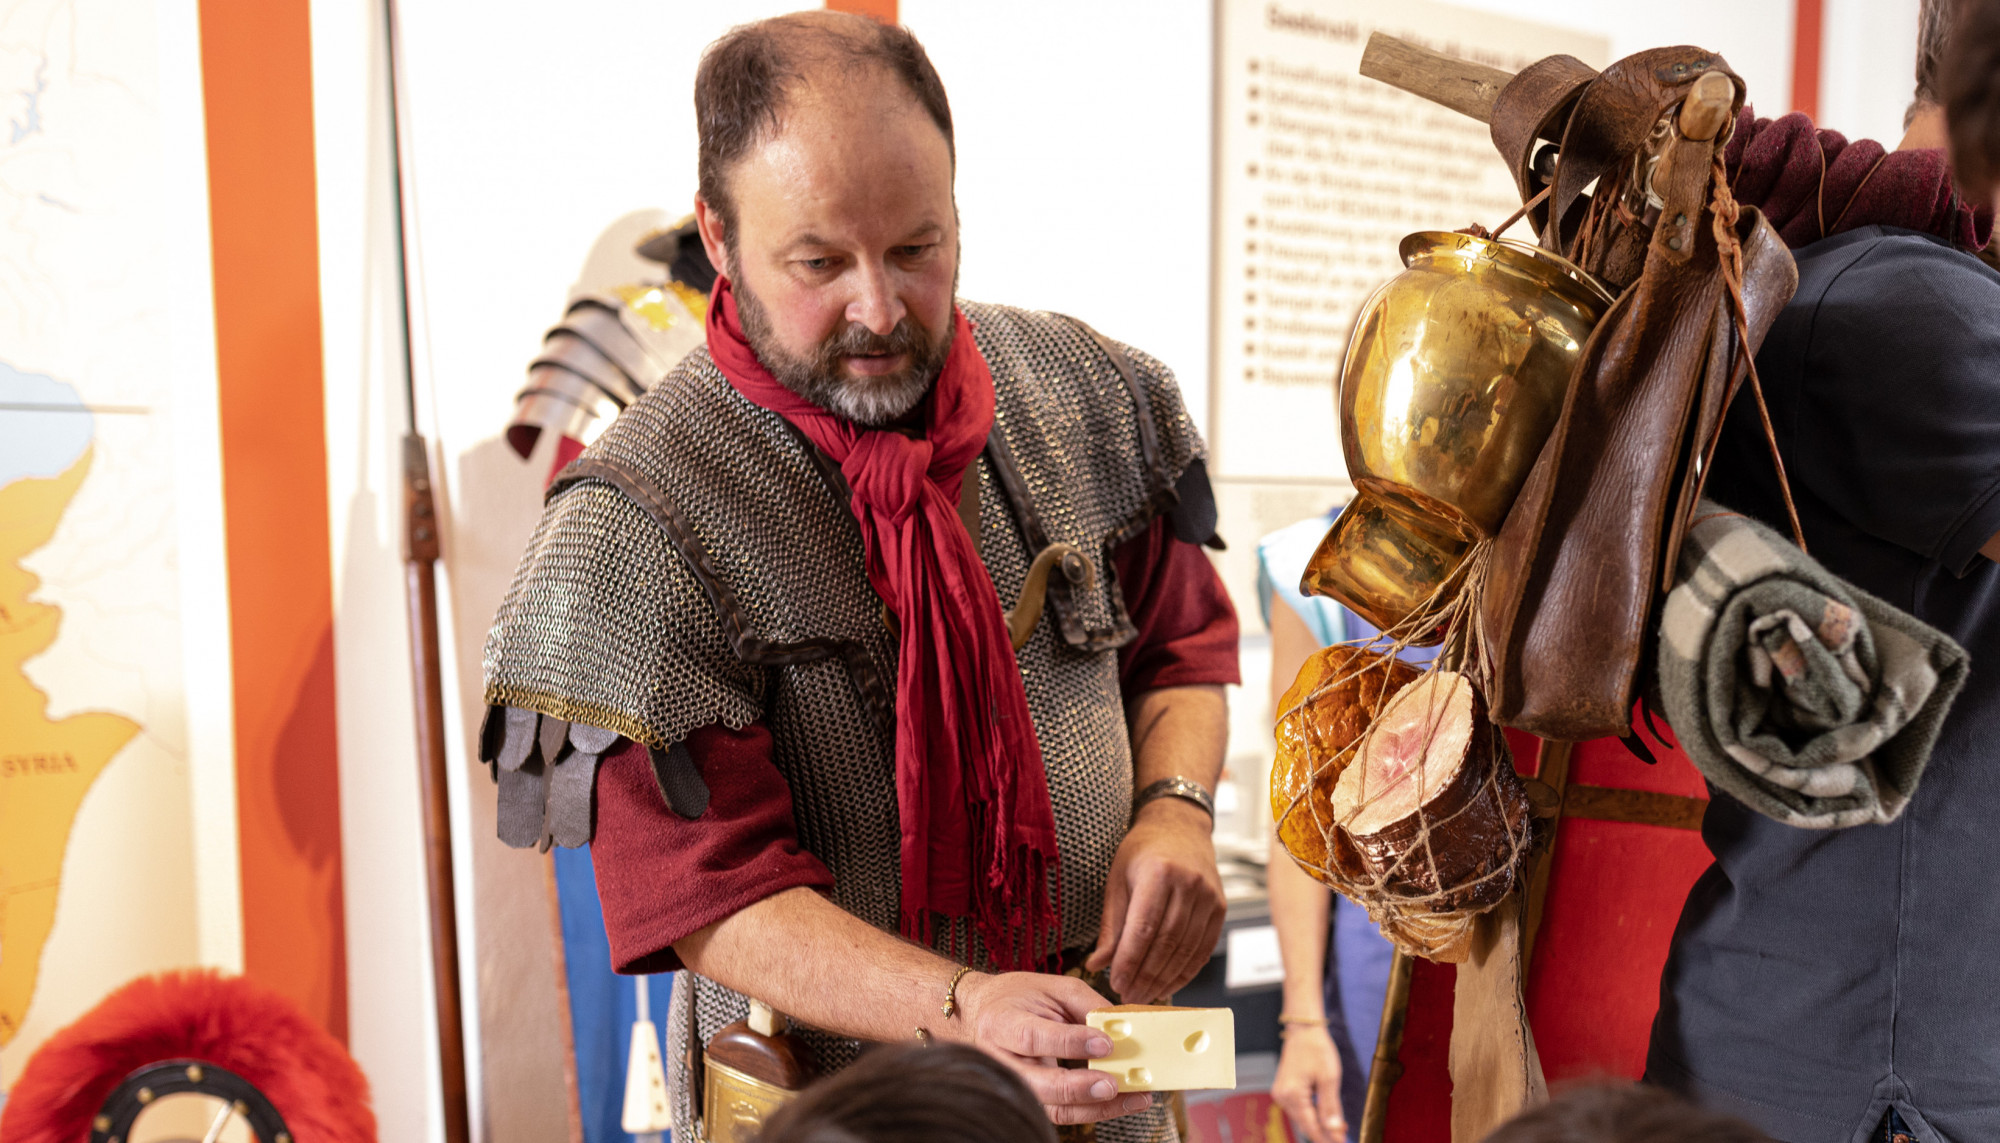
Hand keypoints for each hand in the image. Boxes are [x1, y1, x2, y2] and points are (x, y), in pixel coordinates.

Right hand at [949, 971, 1154, 1124]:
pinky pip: (1061, 1113)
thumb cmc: (1020, 997)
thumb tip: (1124, 1028)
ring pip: (1052, 1108)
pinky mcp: (1029, 1099)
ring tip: (1134, 1098)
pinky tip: (1120, 1101)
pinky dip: (1093, 1110)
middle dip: (1079, 1088)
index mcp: (1001, 1022)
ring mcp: (1012, 1085)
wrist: (984, 1013)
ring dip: (1096, 1108)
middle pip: (1038, 1084)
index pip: (1032, 1038)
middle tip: (1115, 1084)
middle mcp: (1000, 1060)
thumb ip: (1087, 1005)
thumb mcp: (1053, 987)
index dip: (1070, 1043)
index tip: (1106, 1044)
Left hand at [1085, 798, 1225, 1002]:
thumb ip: (1110, 925)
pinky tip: (1168, 984)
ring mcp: (1209, 897)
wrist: (1180, 828)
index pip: (1143, 928)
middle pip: (1166, 943)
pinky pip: (1203, 949)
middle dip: (1145, 976)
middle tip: (1128, 996)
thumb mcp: (1118, 880)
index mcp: (1158, 873)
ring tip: (1145, 996)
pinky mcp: (1220, 908)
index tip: (1115, 984)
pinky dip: (1186, 971)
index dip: (1130, 961)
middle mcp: (1189, 884)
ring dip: (1165, 979)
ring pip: (1186, 950)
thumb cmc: (1142, 853)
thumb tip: (1097, 964)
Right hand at [1271, 1025, 1347, 1142]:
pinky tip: (1324, 1113)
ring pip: (1301, 1118)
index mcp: (1292, 1094)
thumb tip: (1334, 1131)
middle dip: (1324, 1131)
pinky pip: (1297, 1108)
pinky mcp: (1282, 1089)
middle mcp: (1282, 1096)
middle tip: (1344, 1133)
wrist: (1303, 1030)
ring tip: (1338, 1125)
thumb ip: (1330, 1107)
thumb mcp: (1329, 1078)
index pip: (1310, 1126)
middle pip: (1304, 1124)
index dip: (1326, 1138)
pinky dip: (1311, 1113)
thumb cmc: (1317, 1050)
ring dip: (1318, 1123)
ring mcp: (1280, 1093)